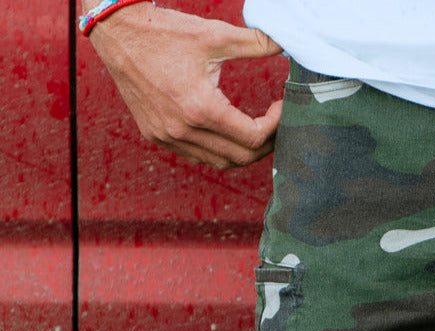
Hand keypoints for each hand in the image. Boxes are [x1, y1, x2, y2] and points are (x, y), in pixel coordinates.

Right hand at [86, 3, 283, 167]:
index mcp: (200, 108)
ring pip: (219, 162)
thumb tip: (283, 44)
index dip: (274, 126)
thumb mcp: (214, 35)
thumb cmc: (164, 32)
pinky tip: (225, 132)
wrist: (118, 32)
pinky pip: (196, 156)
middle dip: (264, 143)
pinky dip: (217, 150)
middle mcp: (183, 130)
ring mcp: (168, 137)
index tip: (280, 108)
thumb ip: (253, 43)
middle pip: (240, 157)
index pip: (253, 137)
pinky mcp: (156, 135)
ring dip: (241, 151)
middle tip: (273, 123)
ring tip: (254, 130)